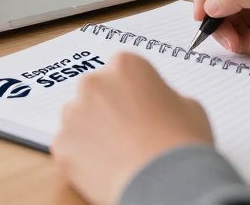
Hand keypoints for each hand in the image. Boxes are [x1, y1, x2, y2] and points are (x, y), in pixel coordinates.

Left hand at [52, 53, 212, 204]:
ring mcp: (74, 113)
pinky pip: (69, 147)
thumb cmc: (182, 144)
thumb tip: (155, 103)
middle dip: (107, 109)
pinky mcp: (61, 144)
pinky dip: (82, 157)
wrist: (167, 183)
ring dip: (91, 131)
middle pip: (96, 92)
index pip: (121, 72)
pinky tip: (106, 168)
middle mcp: (94, 83)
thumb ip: (163, 95)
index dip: (131, 92)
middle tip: (128, 133)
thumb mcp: (188, 106)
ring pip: (78, 118)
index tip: (137, 108)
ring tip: (117, 154)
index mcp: (125, 65)